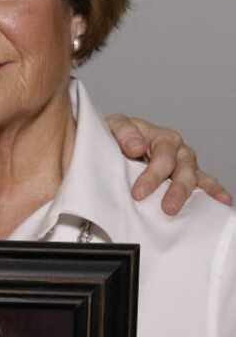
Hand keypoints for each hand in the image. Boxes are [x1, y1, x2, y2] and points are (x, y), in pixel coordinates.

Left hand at [106, 114, 231, 214]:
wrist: (113, 143)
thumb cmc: (116, 136)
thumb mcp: (114, 126)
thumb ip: (124, 133)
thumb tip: (137, 147)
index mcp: (161, 137)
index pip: (163, 156)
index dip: (153, 175)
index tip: (138, 193)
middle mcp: (177, 150)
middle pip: (183, 168)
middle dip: (176, 189)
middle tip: (167, 208)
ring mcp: (183, 164)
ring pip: (193, 178)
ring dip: (189, 195)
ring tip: (185, 210)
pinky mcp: (185, 177)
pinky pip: (204, 183)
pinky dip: (214, 191)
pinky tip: (223, 201)